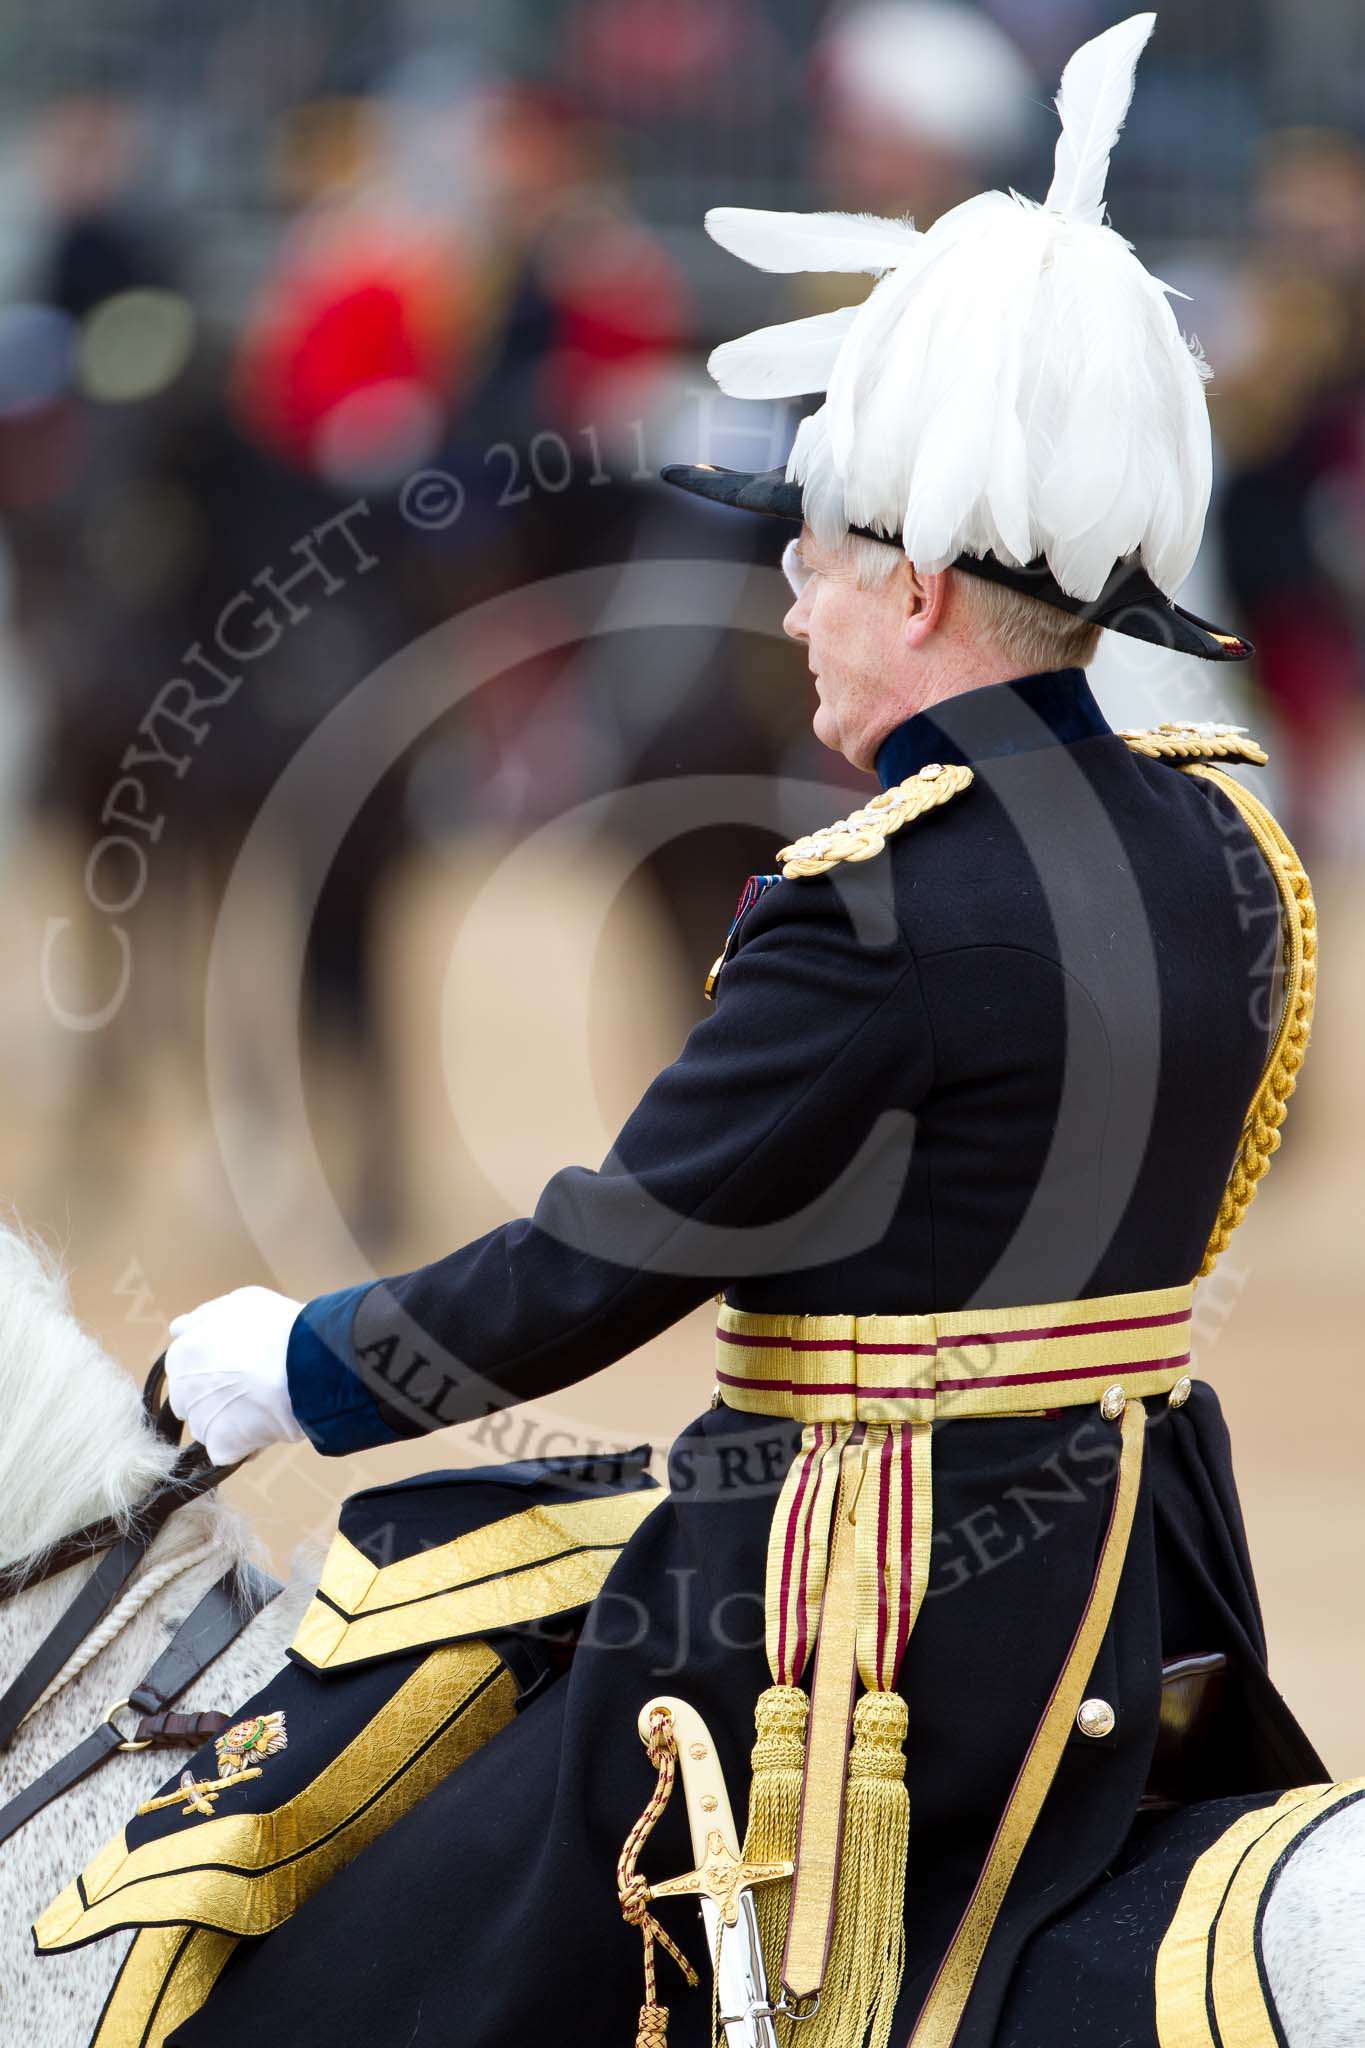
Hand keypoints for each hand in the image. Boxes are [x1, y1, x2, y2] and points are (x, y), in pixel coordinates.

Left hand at [166, 1286, 306, 1464]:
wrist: (303, 1365)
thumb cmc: (275, 1328)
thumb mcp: (238, 1304)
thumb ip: (202, 1319)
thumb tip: (179, 1329)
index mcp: (183, 1354)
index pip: (186, 1369)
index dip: (215, 1367)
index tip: (240, 1365)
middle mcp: (183, 1389)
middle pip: (194, 1400)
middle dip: (216, 1396)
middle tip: (252, 1386)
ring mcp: (201, 1421)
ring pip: (210, 1427)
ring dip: (230, 1421)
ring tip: (264, 1407)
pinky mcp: (222, 1447)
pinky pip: (228, 1451)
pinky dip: (243, 1445)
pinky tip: (265, 1428)